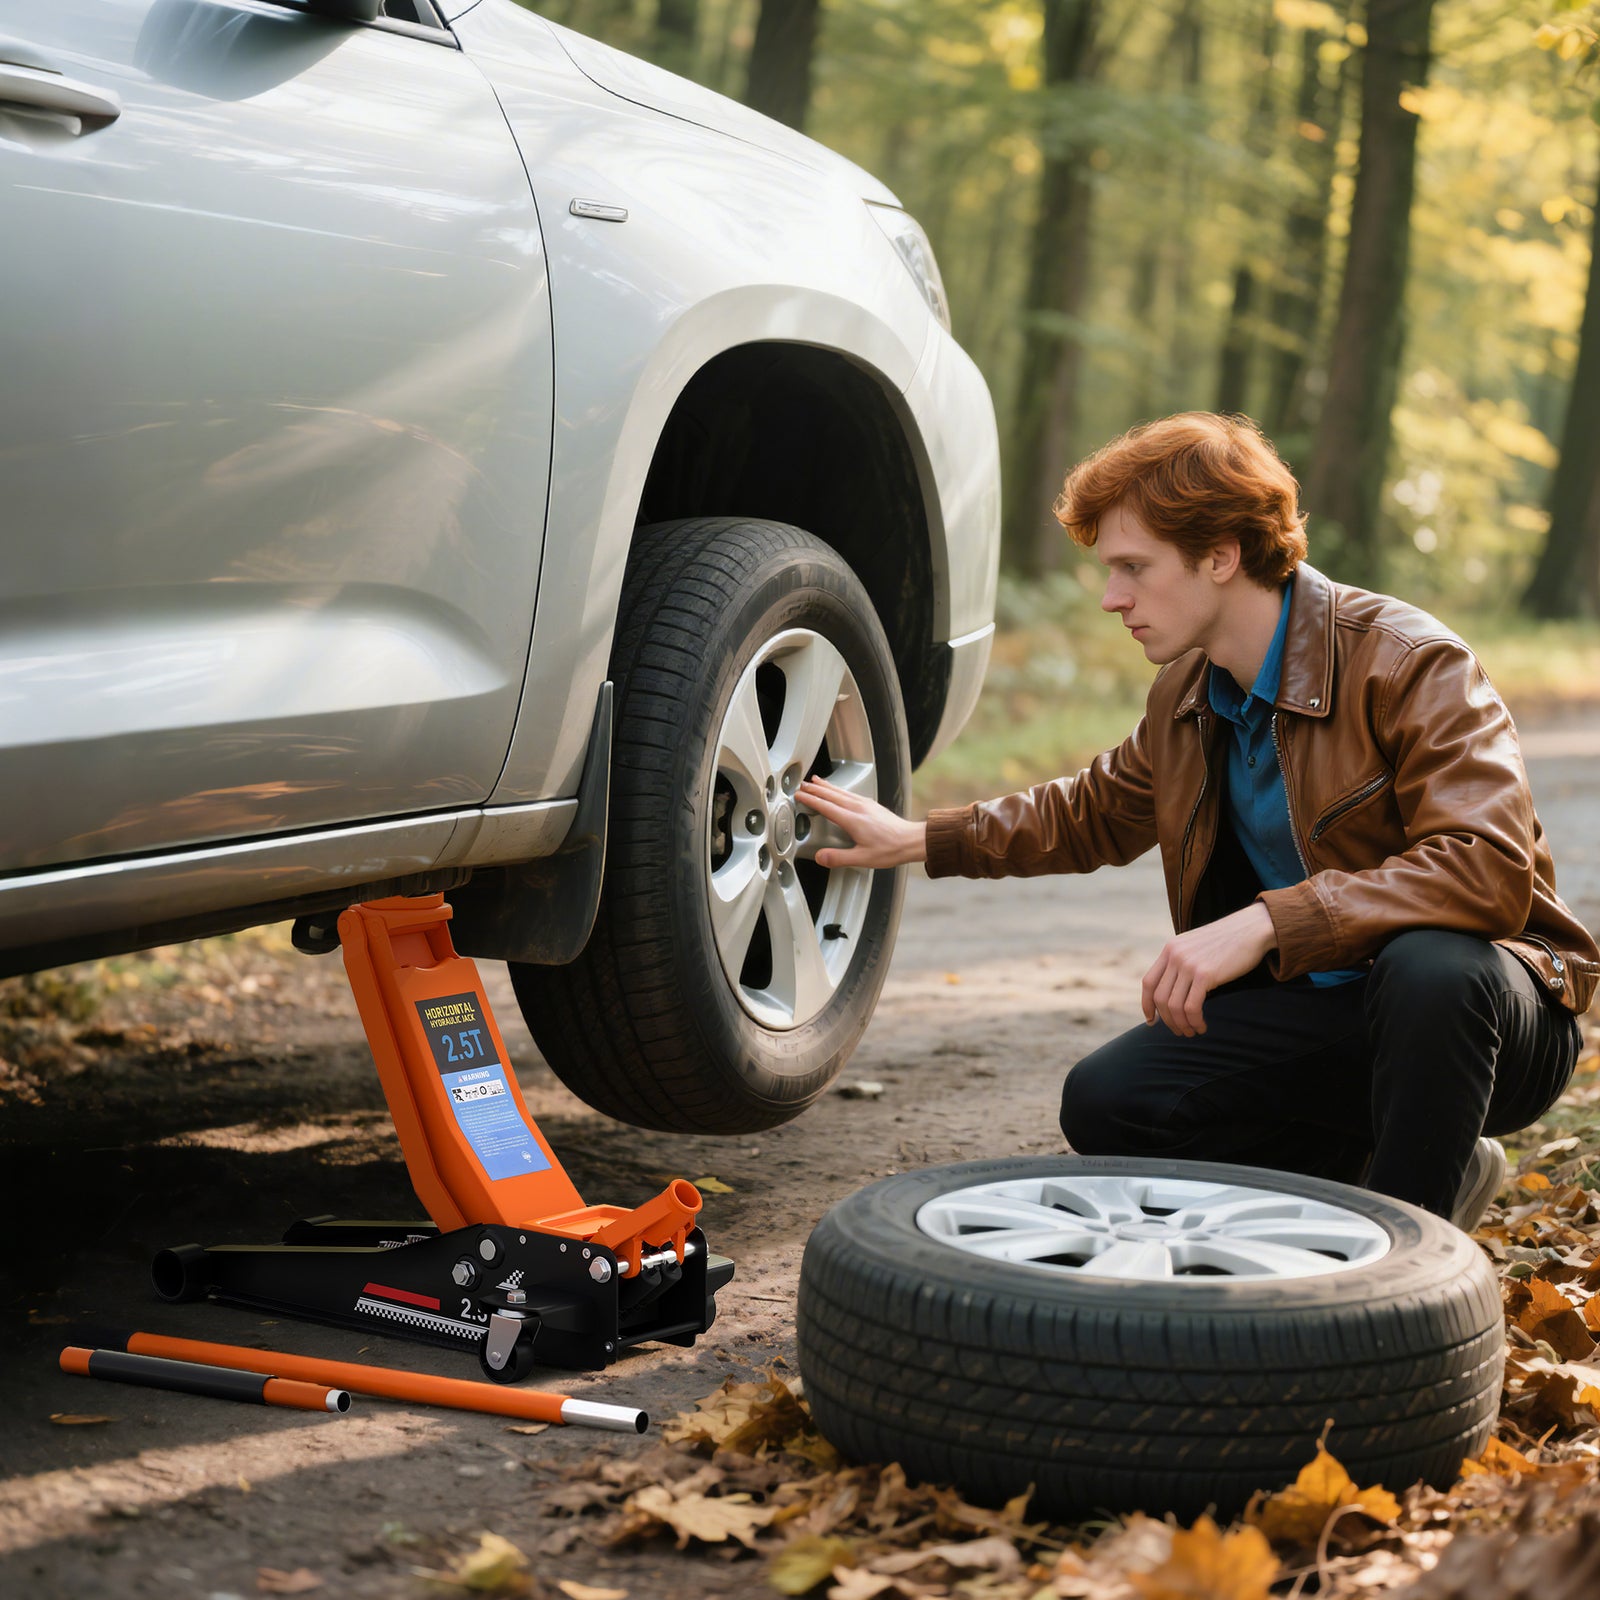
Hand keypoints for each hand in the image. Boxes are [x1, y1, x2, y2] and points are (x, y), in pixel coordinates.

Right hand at [795, 777, 926, 868]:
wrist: (911, 841)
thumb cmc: (891, 849)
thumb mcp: (862, 859)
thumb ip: (839, 858)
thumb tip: (820, 857)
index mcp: (853, 820)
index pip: (826, 806)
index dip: (811, 800)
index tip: (799, 795)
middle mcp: (859, 808)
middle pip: (832, 795)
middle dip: (815, 789)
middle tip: (803, 784)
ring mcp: (866, 805)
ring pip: (841, 791)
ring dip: (827, 786)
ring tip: (816, 780)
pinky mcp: (872, 805)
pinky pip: (851, 793)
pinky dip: (839, 789)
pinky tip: (839, 791)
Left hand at [1141, 903, 1277, 1036]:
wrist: (1252, 928)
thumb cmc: (1228, 941)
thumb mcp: (1196, 947)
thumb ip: (1182, 962)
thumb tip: (1175, 990)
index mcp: (1170, 949)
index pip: (1148, 982)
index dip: (1147, 1004)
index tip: (1152, 1021)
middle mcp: (1174, 956)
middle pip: (1160, 998)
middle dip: (1167, 1020)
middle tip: (1179, 1031)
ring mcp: (1188, 965)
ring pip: (1174, 1006)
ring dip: (1182, 1024)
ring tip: (1192, 1032)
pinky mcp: (1205, 974)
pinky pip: (1191, 1007)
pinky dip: (1194, 1021)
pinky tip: (1202, 1026)